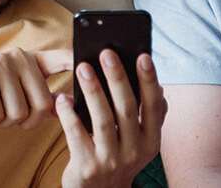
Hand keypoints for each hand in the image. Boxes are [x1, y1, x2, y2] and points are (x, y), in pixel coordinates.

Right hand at [0, 48, 71, 129]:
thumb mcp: (12, 97)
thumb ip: (38, 98)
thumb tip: (66, 105)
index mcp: (29, 61)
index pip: (60, 58)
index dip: (78, 61)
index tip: (95, 61)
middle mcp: (17, 56)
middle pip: (42, 105)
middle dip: (23, 121)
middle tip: (2, 113)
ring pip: (19, 113)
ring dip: (1, 123)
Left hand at [55, 50, 165, 187]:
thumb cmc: (119, 156)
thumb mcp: (140, 140)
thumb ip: (148, 114)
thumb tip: (158, 85)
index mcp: (151, 140)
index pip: (154, 106)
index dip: (149, 81)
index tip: (143, 56)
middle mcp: (135, 151)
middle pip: (127, 109)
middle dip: (117, 78)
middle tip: (106, 53)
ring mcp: (111, 160)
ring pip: (102, 120)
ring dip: (93, 91)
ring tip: (83, 67)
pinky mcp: (87, 167)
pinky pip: (77, 135)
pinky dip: (69, 114)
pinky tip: (63, 98)